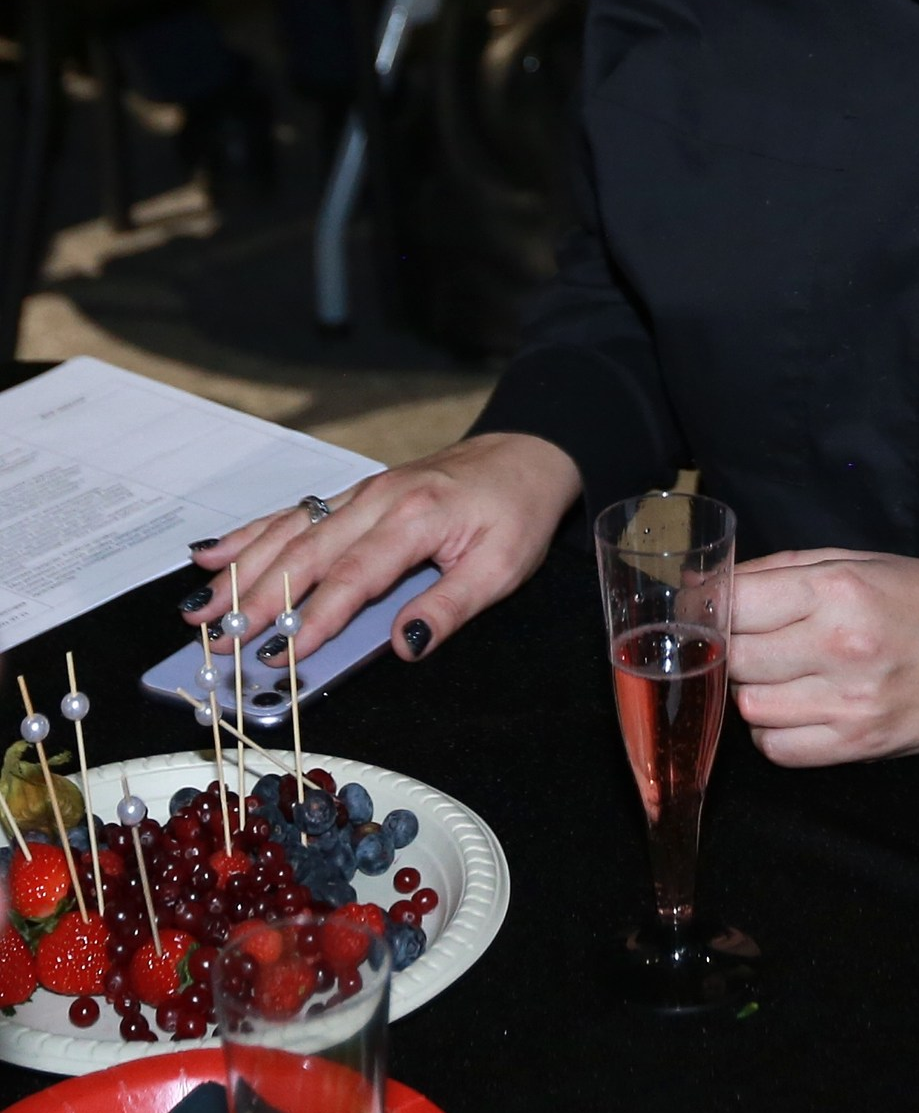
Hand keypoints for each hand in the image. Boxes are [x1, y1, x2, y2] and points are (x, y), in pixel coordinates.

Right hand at [183, 432, 581, 664]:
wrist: (526, 454)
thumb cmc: (516, 512)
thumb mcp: (503, 567)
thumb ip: (450, 607)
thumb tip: (404, 646)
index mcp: (414, 517)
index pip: (352, 577)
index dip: (312, 620)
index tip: (278, 658)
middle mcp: (377, 499)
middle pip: (303, 555)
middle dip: (254, 602)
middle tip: (216, 644)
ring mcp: (361, 493)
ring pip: (286, 534)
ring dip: (238, 572)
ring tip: (197, 612)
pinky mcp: (354, 494)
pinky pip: (293, 513)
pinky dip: (248, 534)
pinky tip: (210, 554)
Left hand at [729, 550, 918, 766]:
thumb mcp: (860, 561)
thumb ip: (782, 571)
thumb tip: (709, 583)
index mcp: (839, 591)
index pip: (738, 604)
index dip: (712, 607)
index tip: (708, 609)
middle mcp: (839, 647)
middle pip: (736, 658)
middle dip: (733, 648)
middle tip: (755, 640)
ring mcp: (847, 703)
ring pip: (748, 707)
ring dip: (753, 690)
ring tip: (782, 673)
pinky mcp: (856, 744)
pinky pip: (777, 748)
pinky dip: (774, 730)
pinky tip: (797, 707)